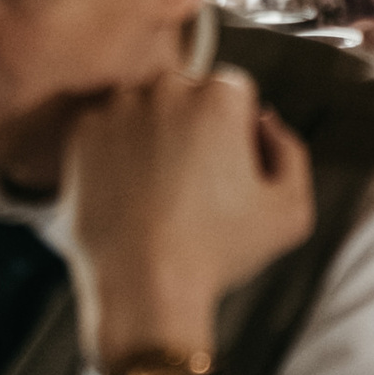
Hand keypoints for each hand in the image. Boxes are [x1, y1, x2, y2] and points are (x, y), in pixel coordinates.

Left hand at [60, 65, 314, 360]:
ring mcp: (119, 106)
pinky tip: (130, 195)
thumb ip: (290, 152)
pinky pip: (107, 130)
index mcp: (220, 96)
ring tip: (160, 194)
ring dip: (153, 136)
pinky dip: (116, 154)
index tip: (230, 174)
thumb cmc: (219, 253)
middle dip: (194, 128)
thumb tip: (263, 119)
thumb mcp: (290, 212)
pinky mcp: (83, 131)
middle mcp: (167, 87)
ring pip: (145, 109)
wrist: (144, 287)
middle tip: (194, 187)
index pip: (234, 93)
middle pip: (188, 94)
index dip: (237, 135)